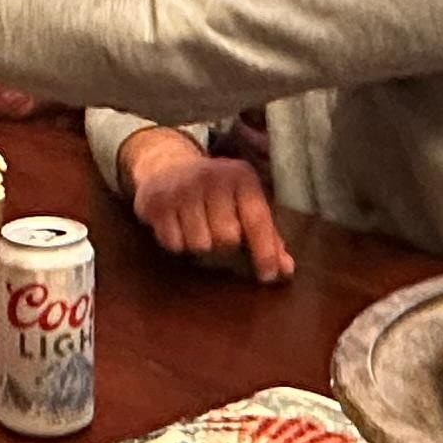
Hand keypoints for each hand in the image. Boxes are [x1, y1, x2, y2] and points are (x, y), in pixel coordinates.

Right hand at [121, 130, 291, 282]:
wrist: (166, 165)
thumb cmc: (216, 193)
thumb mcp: (244, 203)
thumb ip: (267, 236)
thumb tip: (285, 270)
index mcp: (241, 177)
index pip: (256, 220)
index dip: (265, 252)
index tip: (268, 276)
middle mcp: (212, 178)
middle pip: (227, 238)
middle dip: (225, 246)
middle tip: (218, 234)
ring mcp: (182, 189)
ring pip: (200, 245)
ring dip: (200, 246)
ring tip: (198, 229)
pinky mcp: (156, 202)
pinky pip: (173, 244)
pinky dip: (178, 244)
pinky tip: (178, 227)